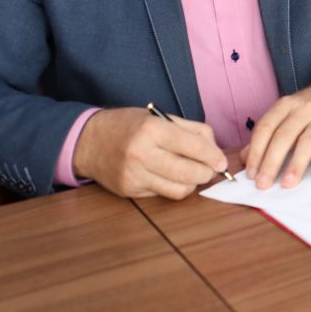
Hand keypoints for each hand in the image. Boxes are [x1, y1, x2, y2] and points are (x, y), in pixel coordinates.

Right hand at [73, 107, 228, 199]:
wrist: (89, 142)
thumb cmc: (129, 126)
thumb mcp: (160, 117)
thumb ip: (192, 130)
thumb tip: (215, 150)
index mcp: (151, 129)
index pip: (193, 146)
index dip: (213, 156)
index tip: (221, 161)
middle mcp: (141, 153)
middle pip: (189, 173)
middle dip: (207, 173)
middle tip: (211, 169)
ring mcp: (134, 175)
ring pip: (178, 190)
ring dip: (192, 184)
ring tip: (191, 173)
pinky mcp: (130, 191)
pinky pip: (162, 194)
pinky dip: (172, 186)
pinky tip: (169, 176)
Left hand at [242, 71, 310, 188]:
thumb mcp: (288, 113)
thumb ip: (268, 133)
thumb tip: (246, 158)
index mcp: (286, 105)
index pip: (266, 128)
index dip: (256, 151)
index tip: (251, 174)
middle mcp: (304, 109)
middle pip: (284, 136)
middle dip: (271, 162)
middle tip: (263, 184)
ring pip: (307, 141)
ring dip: (296, 164)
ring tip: (287, 184)